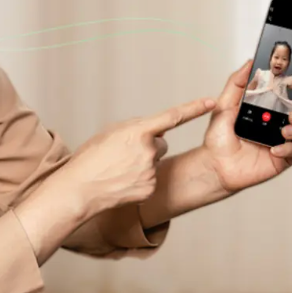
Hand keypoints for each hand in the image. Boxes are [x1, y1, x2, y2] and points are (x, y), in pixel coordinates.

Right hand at [66, 97, 215, 216]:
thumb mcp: (110, 132)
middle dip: (148, 147)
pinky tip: (123, 181)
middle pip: (161, 143)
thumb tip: (156, 129)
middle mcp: (149, 150)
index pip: (173, 117)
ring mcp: (151, 171)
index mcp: (138, 131)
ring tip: (120, 169)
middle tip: (124, 155)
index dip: (194, 108)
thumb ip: (137, 126)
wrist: (80, 189)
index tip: (211, 102)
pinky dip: (140, 179)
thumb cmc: (91, 158)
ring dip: (143, 163)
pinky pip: (151, 178)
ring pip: (156, 162)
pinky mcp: (151, 188)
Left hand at [200, 60, 291, 193]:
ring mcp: (283, 141)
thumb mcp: (224, 104)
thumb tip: (250, 62)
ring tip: (284, 131)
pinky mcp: (283, 159)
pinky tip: (274, 149)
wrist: (214, 164)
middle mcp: (280, 123)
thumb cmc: (219, 137)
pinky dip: (289, 148)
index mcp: (270, 108)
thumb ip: (237, 82)